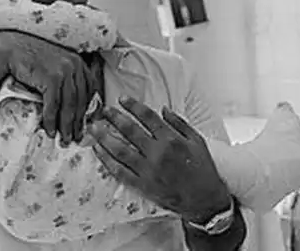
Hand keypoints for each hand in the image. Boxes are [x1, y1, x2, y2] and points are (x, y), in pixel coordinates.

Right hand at [0, 31, 97, 144]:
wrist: (13, 49)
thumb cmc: (33, 59)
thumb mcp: (56, 66)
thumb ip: (67, 80)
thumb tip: (73, 107)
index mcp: (78, 63)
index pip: (89, 91)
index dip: (87, 110)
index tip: (83, 125)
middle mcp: (75, 65)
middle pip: (80, 101)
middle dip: (77, 123)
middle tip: (75, 138)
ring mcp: (64, 71)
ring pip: (68, 105)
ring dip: (65, 126)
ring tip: (63, 139)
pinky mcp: (52, 78)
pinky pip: (53, 104)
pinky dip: (51, 120)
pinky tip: (50, 129)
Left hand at [88, 97, 230, 222]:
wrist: (205, 200)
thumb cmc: (203, 170)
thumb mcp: (197, 141)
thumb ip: (179, 123)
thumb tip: (163, 109)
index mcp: (171, 140)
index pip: (147, 117)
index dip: (133, 106)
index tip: (122, 99)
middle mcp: (157, 153)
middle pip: (130, 131)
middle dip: (114, 118)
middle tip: (104, 111)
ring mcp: (148, 170)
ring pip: (120, 150)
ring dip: (105, 137)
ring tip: (94, 128)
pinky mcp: (142, 185)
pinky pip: (120, 171)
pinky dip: (107, 161)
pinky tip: (99, 151)